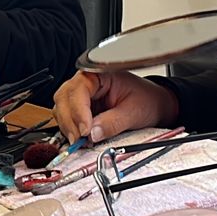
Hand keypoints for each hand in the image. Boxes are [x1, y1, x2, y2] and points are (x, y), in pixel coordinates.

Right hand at [53, 71, 179, 144]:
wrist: (155, 104)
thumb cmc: (147, 99)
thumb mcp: (134, 112)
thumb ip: (113, 122)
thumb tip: (93, 134)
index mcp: (99, 73)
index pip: (79, 88)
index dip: (79, 110)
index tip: (85, 129)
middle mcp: (87, 82)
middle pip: (64, 98)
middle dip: (70, 120)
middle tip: (79, 140)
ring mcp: (82, 96)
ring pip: (62, 109)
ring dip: (68, 126)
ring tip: (81, 141)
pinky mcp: (82, 110)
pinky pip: (68, 118)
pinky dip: (71, 130)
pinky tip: (81, 139)